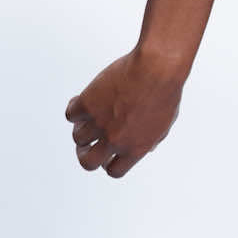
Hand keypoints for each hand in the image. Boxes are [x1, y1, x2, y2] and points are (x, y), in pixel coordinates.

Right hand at [64, 47, 184, 178]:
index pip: (115, 171)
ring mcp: (101, 122)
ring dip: (82, 127)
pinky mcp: (89, 103)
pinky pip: (71, 114)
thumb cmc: (166, 89)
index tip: (106, 154)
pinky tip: (81, 100)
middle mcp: (116, 140)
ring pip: (78, 137)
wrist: (158, 67)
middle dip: (85, 155)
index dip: (108, 163)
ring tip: (90, 114)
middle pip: (89, 162)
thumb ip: (152, 139)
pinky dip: (75, 107)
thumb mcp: (165, 122)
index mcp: (136, 148)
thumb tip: (148, 148)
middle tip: (86, 144)